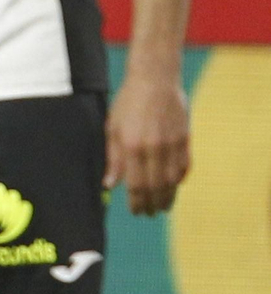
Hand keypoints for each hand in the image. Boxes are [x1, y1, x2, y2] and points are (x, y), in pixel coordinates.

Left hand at [105, 72, 189, 214]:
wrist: (155, 80)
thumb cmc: (128, 102)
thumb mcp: (113, 127)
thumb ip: (112, 158)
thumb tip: (110, 184)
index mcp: (132, 146)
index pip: (136, 185)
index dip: (137, 202)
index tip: (136, 212)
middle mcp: (153, 149)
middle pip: (156, 187)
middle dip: (152, 204)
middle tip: (149, 213)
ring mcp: (172, 145)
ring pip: (172, 181)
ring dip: (168, 197)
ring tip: (162, 206)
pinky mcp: (185, 140)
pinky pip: (184, 167)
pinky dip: (179, 180)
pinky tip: (173, 186)